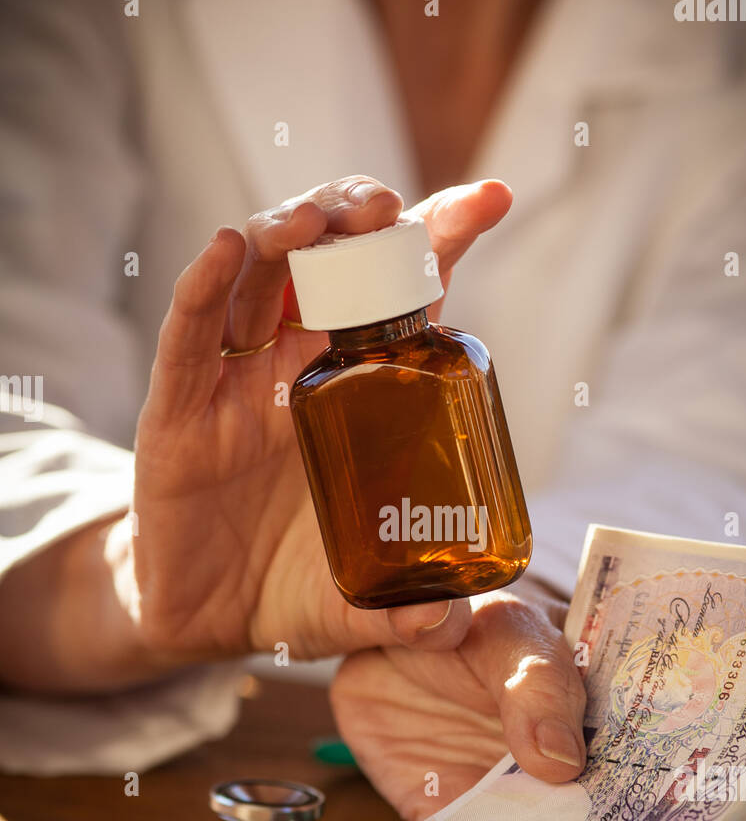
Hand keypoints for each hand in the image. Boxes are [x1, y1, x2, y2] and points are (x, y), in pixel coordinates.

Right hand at [131, 175, 512, 666]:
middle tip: (386, 205)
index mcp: (358, 395)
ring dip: (285, 236)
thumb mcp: (355, 600)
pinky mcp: (178, 411)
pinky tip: (228, 248)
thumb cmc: (293, 588)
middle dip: (359, 223)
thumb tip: (449, 619)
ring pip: (258, 282)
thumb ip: (398, 611)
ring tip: (314, 220)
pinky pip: (187, 338)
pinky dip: (203, 287)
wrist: (206, 622)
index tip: (491, 198)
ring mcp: (236, 383)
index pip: (404, 299)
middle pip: (330, 266)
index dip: (441, 242)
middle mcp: (299, 370)